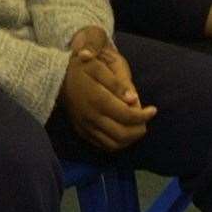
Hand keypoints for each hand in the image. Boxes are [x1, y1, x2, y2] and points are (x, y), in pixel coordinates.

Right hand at [61, 32, 155, 151]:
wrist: (58, 76)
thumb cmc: (83, 68)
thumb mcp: (100, 66)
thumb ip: (118, 83)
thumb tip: (133, 99)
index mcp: (97, 99)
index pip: (127, 115)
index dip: (144, 116)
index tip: (153, 110)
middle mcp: (91, 117)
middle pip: (122, 134)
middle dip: (139, 129)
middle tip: (145, 119)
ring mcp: (85, 126)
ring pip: (113, 144)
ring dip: (129, 139)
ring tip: (136, 126)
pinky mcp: (82, 131)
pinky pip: (102, 145)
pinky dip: (116, 143)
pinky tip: (122, 131)